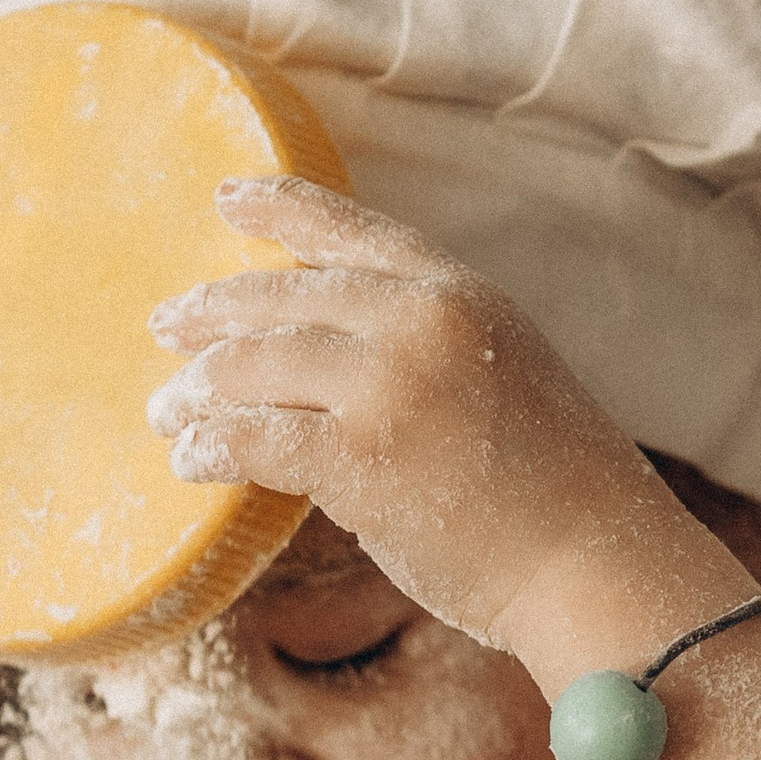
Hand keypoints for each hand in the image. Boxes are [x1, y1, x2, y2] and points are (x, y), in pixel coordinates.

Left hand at [145, 181, 678, 648]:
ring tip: (166, 409)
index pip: (352, 232)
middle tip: (165, 326)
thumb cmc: (559, 495)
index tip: (226, 198)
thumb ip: (426, 359)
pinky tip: (190, 459)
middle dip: (214, 311)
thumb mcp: (503, 382)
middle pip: (285, 296)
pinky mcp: (359, 456)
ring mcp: (388, 384)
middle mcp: (421, 321)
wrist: (595, 561)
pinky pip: (255, 439)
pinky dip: (211, 447)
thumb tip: (334, 376)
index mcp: (461, 295)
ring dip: (199, 389)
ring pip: (257, 364)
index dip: (280, 209)